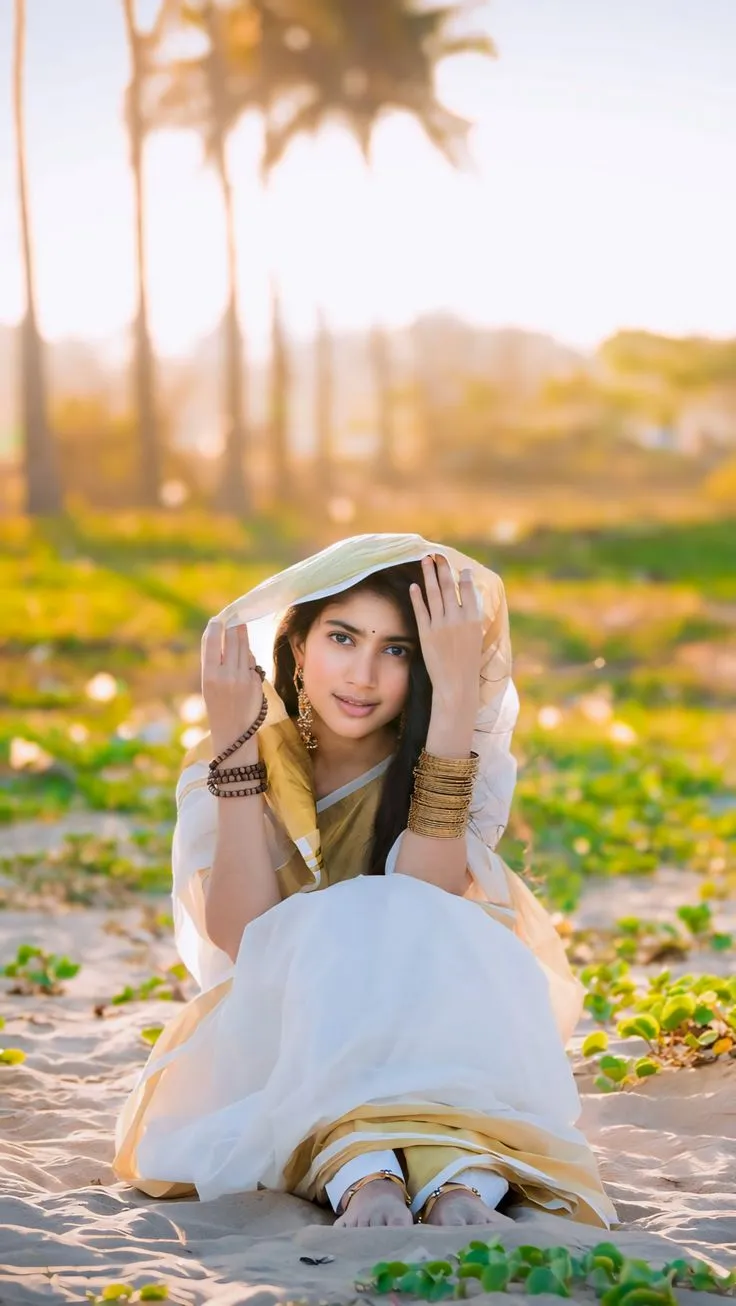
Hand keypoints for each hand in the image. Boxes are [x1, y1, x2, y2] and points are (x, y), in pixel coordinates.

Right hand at [201, 620, 264, 752]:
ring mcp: (243, 678)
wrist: (233, 731)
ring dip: (242, 634)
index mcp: (209, 675)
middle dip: (233, 625)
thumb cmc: (217, 704)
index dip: (216, 626)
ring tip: (240, 625)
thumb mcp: (208, 683)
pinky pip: (251, 661)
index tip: (218, 619)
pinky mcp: (256, 682)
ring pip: (244, 647)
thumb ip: (213, 660)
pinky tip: (244, 654)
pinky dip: (247, 655)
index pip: (213, 641)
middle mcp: (226, 675)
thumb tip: (221, 632)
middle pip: (231, 640)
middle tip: (234, 616)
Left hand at [410, 555, 481, 717]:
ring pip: (434, 593)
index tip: (460, 568)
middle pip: (449, 587)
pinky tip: (413, 586)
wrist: (457, 685)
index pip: (469, 590)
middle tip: (438, 555)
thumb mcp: (476, 638)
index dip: (463, 576)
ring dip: (429, 575)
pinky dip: (417, 597)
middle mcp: (458, 618)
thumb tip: (470, 602)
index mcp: (474, 619)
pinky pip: (420, 610)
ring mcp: (441, 625)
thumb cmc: (468, 663)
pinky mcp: (427, 633)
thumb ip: (472, 618)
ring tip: (425, 561)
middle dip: (443, 568)